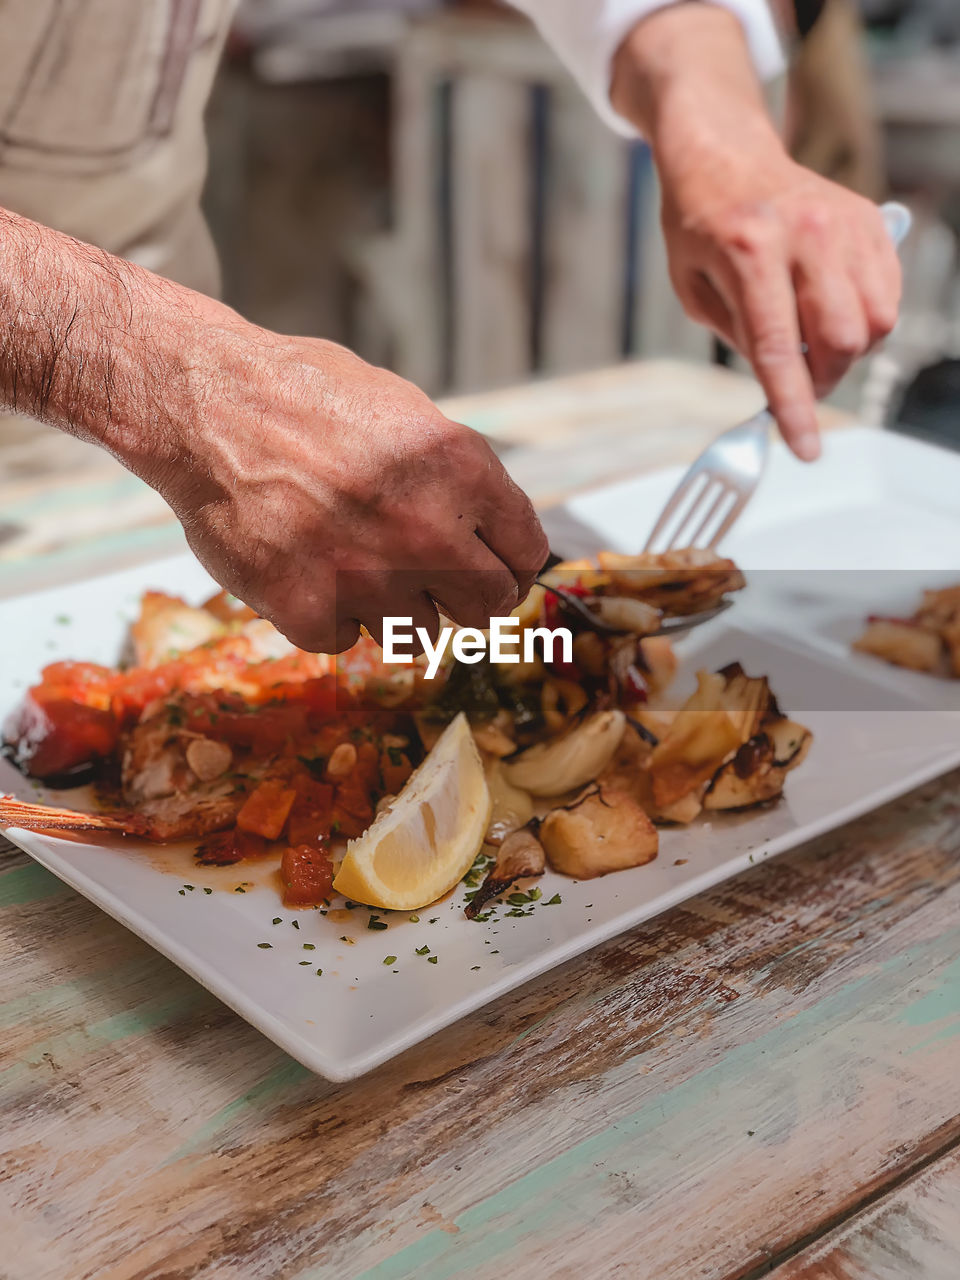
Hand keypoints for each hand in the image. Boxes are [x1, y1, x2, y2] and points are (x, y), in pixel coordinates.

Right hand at [156, 328, 547, 652]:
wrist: (205, 404)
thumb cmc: (303, 396)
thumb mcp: (405, 412)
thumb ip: (456, 478)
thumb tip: (490, 533)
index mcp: (461, 471)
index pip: (526, 554)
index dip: (510, 563)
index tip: (492, 567)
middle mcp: (427, 531)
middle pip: (487, 607)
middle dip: (464, 596)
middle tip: (431, 579)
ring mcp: (369, 578)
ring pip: (420, 634)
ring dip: (396, 609)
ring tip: (356, 564)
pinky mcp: (310, 611)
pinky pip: (347, 640)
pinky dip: (329, 615)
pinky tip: (306, 570)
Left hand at [612, 4, 901, 461]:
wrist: (725, 154)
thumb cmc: (700, 224)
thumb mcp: (694, 289)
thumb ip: (740, 338)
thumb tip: (783, 384)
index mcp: (749, 250)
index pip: (780, 350)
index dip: (794, 408)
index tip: (805, 449)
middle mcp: (805, 233)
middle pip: (841, 340)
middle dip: (823, 380)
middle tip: (799, 384)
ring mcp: (844, 223)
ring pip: (875, 322)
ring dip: (847, 352)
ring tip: (812, 341)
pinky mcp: (869, 221)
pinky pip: (888, 294)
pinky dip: (867, 320)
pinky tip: (832, 311)